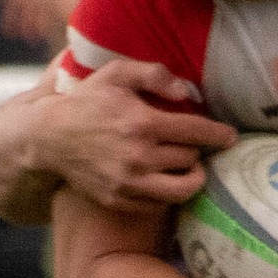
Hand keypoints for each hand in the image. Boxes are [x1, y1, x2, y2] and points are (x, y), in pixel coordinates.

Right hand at [40, 58, 238, 210]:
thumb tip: (186, 91)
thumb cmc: (86, 102)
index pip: (197, 132)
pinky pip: (160, 203)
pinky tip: (166, 178)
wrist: (47, 138)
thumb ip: (153, 74)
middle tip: (194, 145)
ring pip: (184, 188)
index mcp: (142, 123)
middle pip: (191, 158)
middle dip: (197, 150)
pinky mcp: (121, 201)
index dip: (219, 134)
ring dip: (193, 177)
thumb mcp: (115, 74)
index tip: (230, 137)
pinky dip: (169, 192)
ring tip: (190, 167)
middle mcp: (139, 156)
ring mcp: (129, 182)